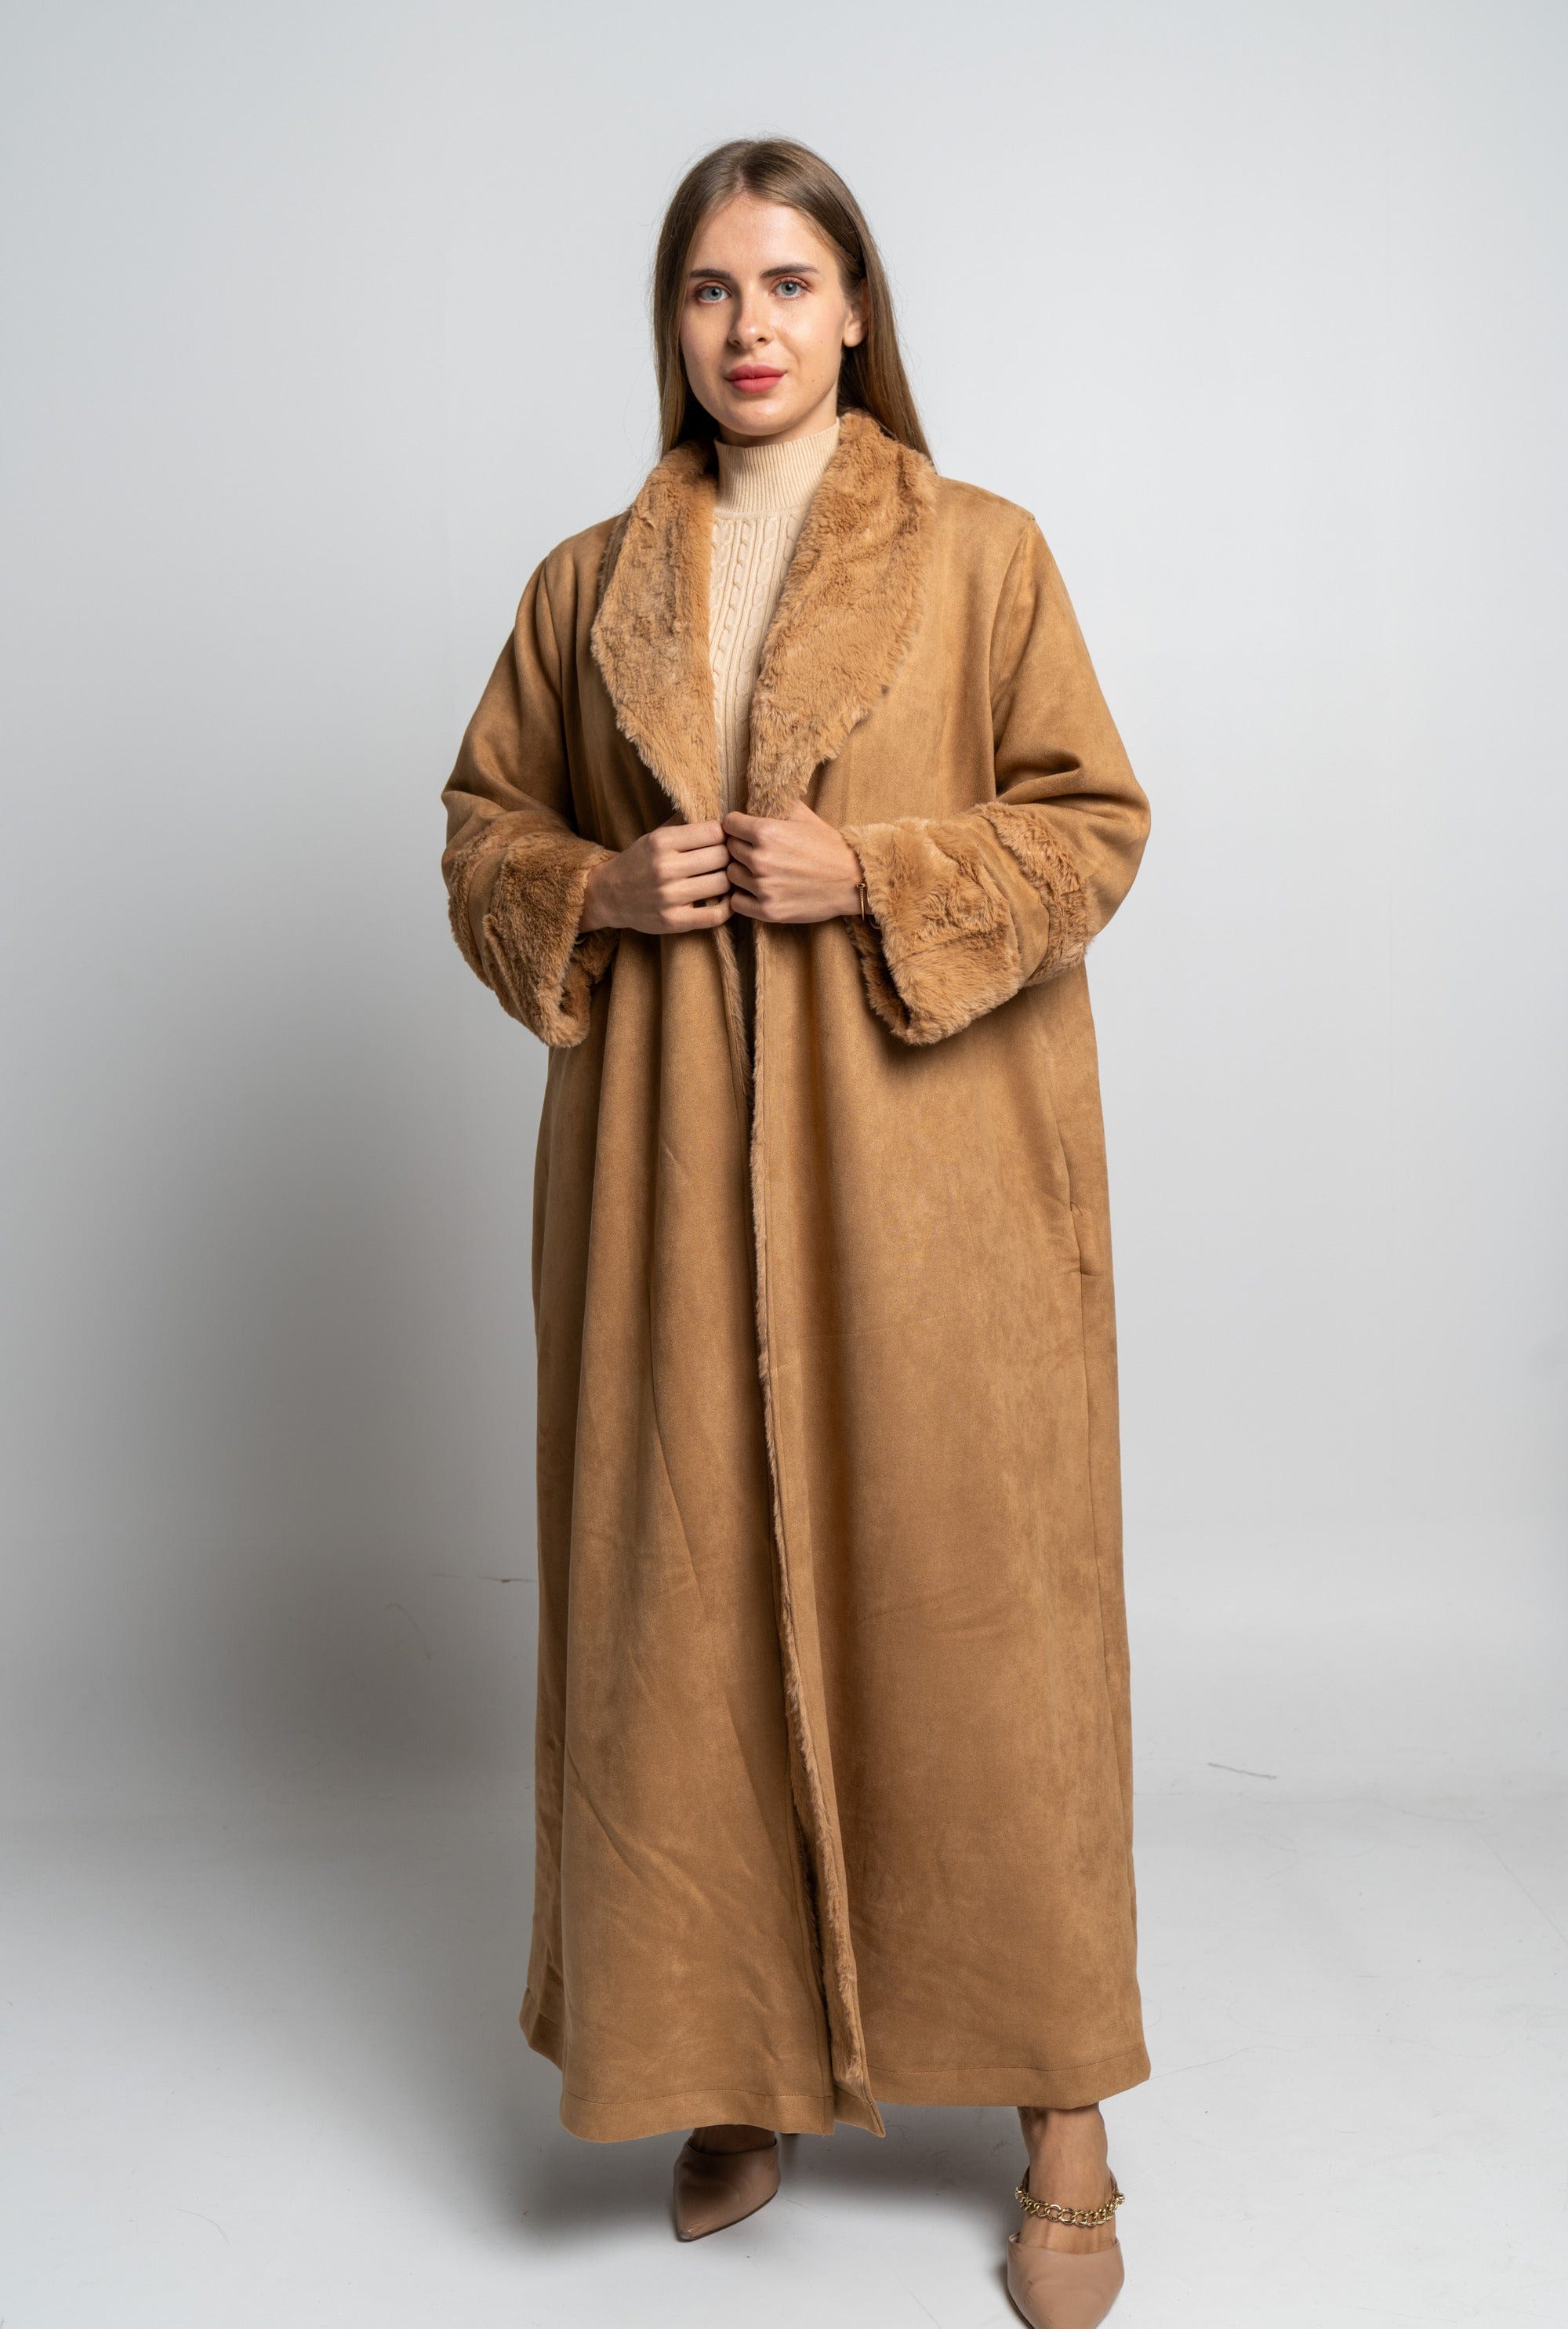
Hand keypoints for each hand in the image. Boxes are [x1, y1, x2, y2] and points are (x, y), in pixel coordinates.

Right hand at [580, 817, 731, 933]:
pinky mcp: (674, 921)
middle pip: (722, 857)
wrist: (609, 895)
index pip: (714, 832)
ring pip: (723, 884)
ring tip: (724, 878)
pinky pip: (716, 915)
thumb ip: (684, 825)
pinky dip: (727, 907)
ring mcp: (670, 897)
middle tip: (726, 861)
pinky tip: (724, 900)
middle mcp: (665, 868)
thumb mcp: (655, 836)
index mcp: (661, 842)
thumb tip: (720, 813)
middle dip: (729, 857)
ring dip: (729, 881)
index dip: (725, 835)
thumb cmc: (639, 862)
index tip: (723, 840)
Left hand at [722, 802, 863, 924]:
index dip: (737, 826)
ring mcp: (763, 887)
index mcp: (766, 832)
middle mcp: (760, 859)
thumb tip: (756, 792)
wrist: (852, 880)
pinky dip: (744, 897)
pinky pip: (737, 902)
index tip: (745, 831)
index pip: (729, 824)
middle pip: (728, 850)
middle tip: (756, 852)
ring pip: (731, 875)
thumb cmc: (828, 846)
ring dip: (741, 872)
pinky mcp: (768, 910)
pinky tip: (757, 890)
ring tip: (759, 871)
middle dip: (740, 848)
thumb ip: (776, 803)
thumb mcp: (804, 816)